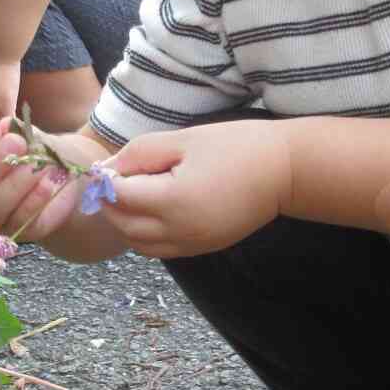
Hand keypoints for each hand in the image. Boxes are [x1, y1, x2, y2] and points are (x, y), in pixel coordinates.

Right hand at [0, 117, 86, 243]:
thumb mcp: (20, 136)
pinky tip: (47, 184)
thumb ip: (11, 132)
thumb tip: (7, 126)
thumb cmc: (26, 154)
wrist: (53, 180)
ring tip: (35, 165)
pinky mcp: (12, 233)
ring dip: (14, 185)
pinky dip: (34, 201)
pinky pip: (19, 221)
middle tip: (18, 142)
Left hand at [96, 120, 291, 257]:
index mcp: (173, 201)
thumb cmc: (237, 147)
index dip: (106, 180)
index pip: (119, 197)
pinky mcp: (202, 248)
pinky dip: (145, 234)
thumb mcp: (184, 139)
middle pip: (123, 225)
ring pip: (138, 244)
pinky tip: (152, 210)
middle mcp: (179, 231)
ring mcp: (191, 244)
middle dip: (110, 202)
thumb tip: (107, 168)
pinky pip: (159, 250)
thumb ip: (140, 154)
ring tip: (131, 194)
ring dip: (125, 222)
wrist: (285, 172)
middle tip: (113, 178)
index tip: (104, 165)